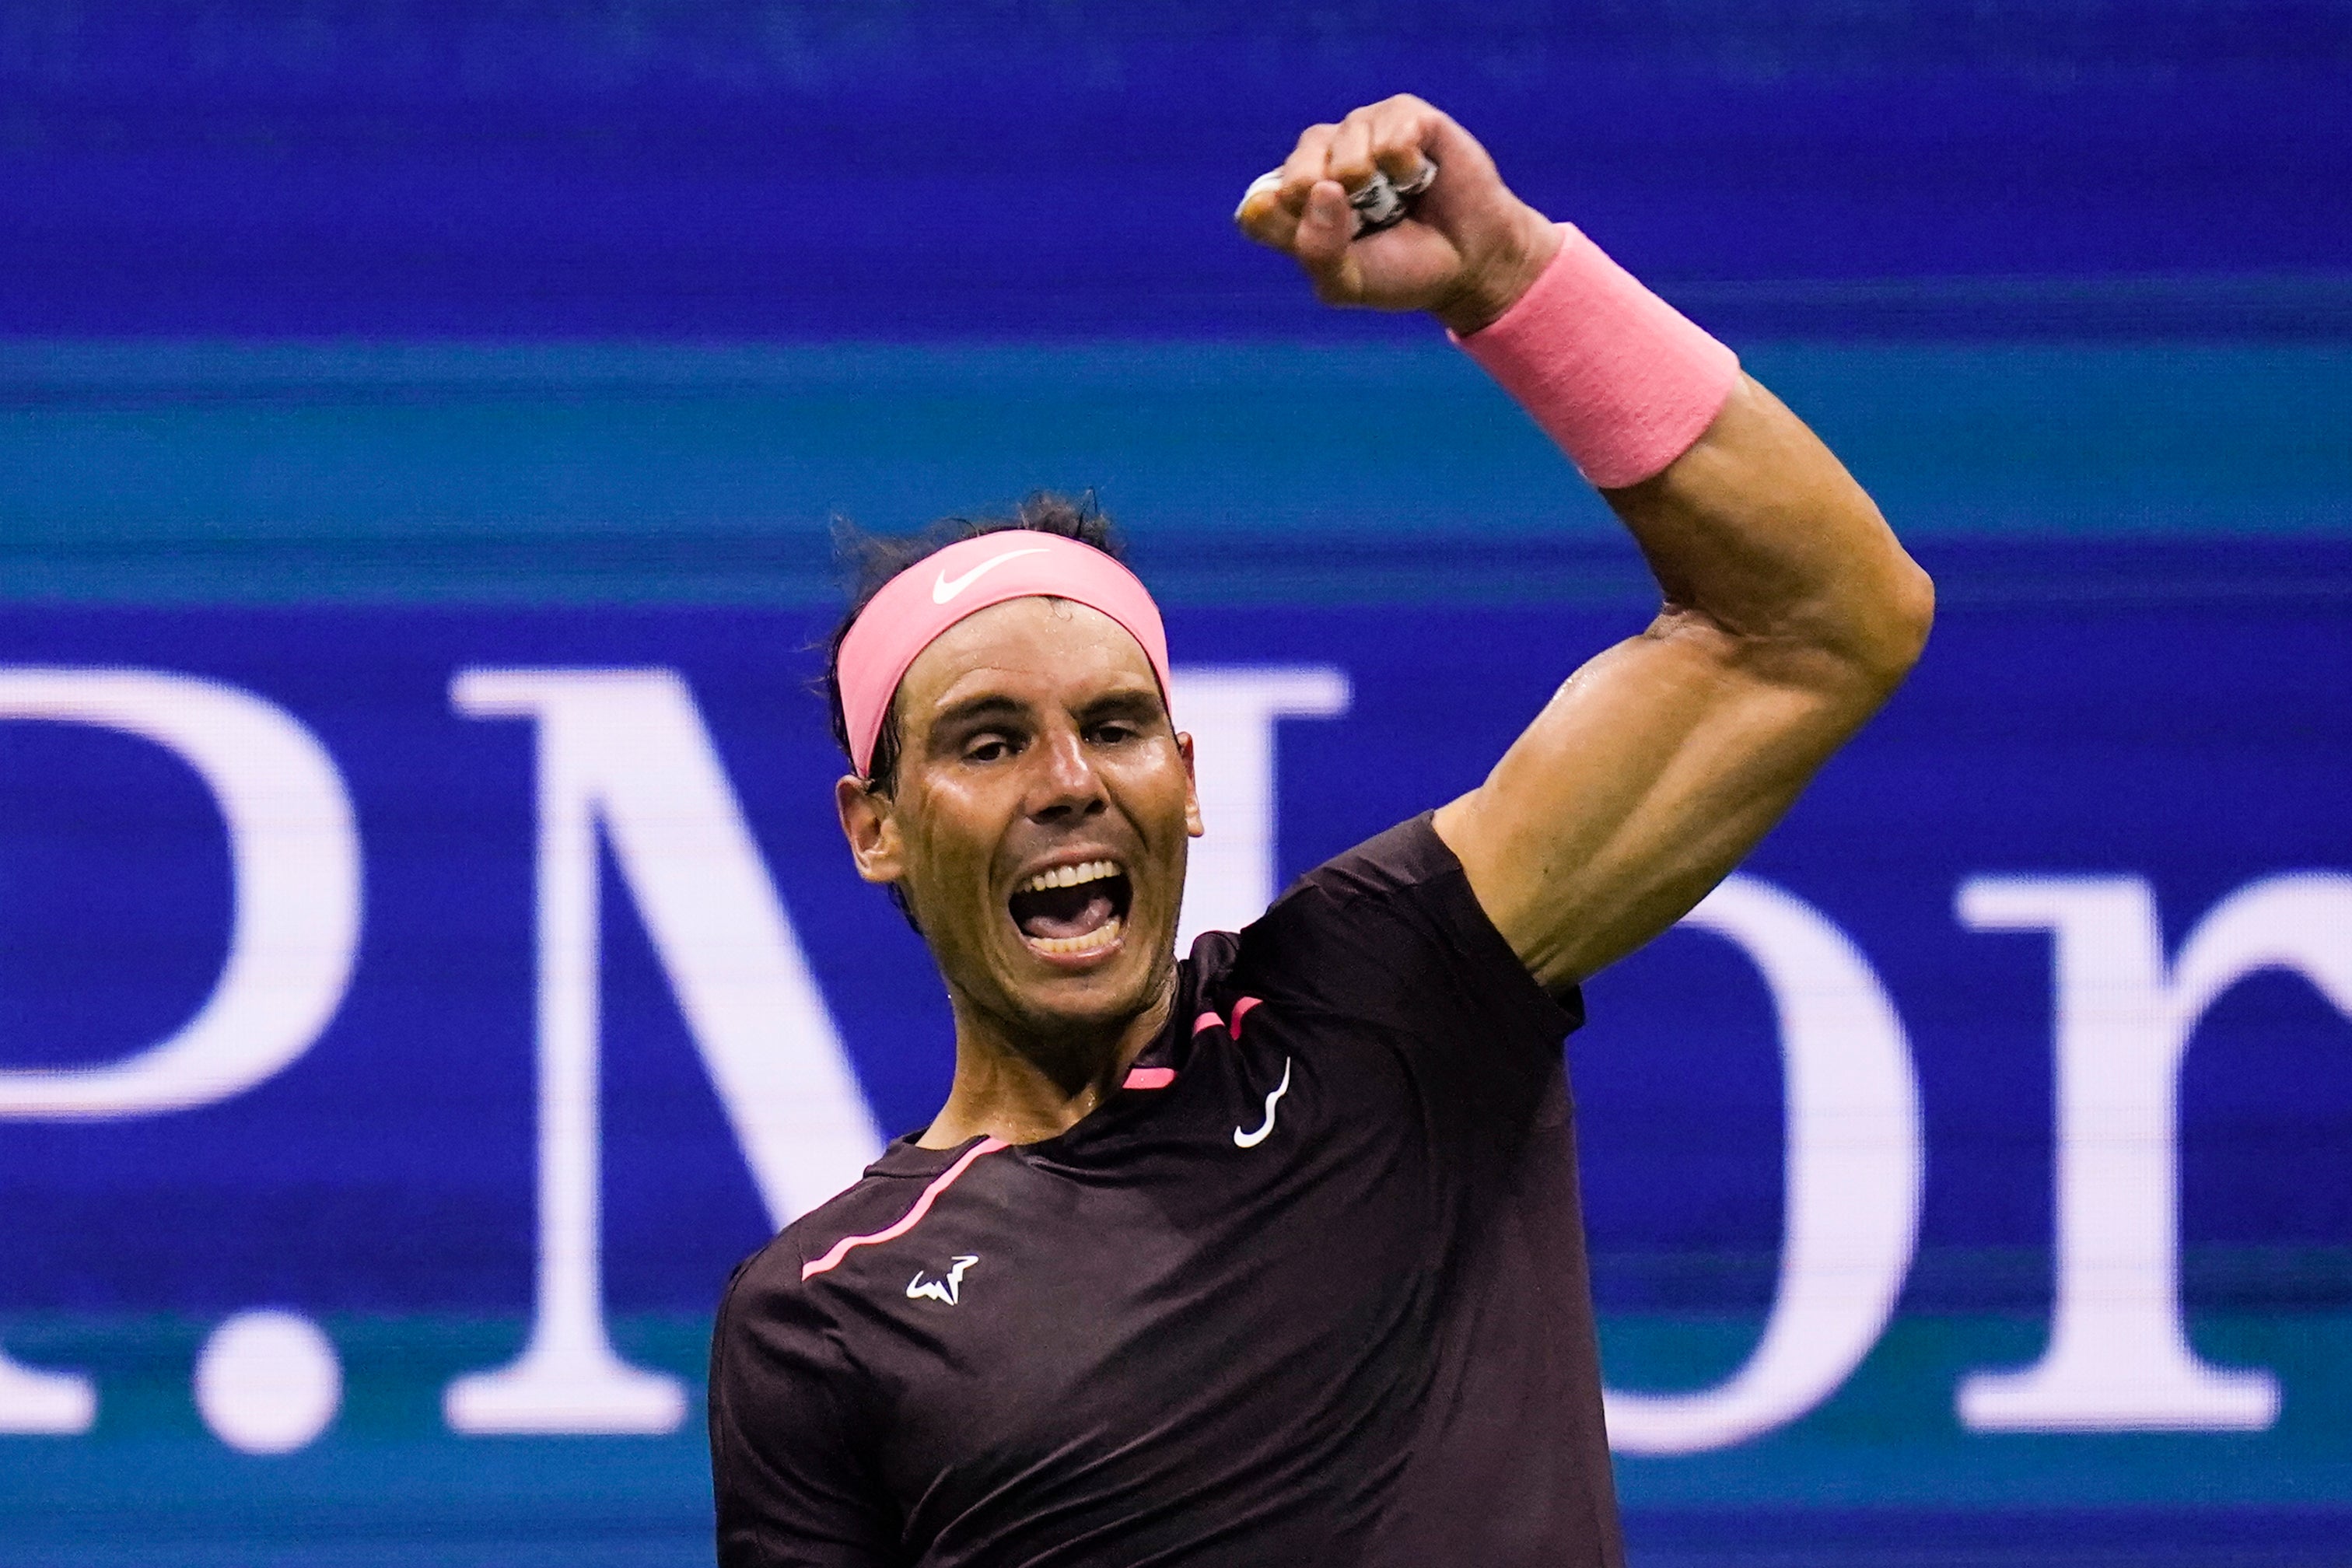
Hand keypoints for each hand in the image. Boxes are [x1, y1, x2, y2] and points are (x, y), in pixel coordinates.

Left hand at [1235, 95, 1561, 335]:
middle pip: (1296, 177)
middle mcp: (1319, 159)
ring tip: (1397, 199)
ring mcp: (1359, 131)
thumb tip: (1320, 189)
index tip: (1331, 249)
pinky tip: (1417, 177)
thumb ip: (1317, 251)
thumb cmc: (1402, 271)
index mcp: (1294, 202)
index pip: (1260, 210)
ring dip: (1375, 190)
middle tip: (1367, 222)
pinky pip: (1390, 136)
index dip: (1292, 232)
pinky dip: (1406, 169)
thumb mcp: (1349, 283)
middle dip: (1335, 212)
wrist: (1470, 263)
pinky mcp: (1402, 115)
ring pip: (1343, 152)